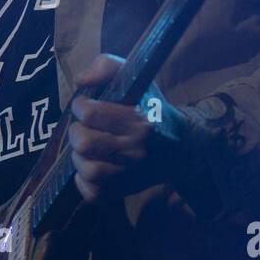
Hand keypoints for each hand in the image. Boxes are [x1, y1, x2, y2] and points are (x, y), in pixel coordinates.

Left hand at [68, 53, 180, 203]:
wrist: (183, 147)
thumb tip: (80, 81)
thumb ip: (107, 66)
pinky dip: (84, 181)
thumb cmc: (152, 108)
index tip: (87, 105)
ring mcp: (130, 174)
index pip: (90, 113)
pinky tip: (93, 165)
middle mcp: (137, 150)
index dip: (81, 106)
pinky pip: (91, 193)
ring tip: (88, 148)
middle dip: (77, 131)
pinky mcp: (123, 192)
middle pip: (83, 142)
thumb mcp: (137, 77)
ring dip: (80, 157)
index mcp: (140, 120)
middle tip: (85, 127)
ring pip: (86, 169)